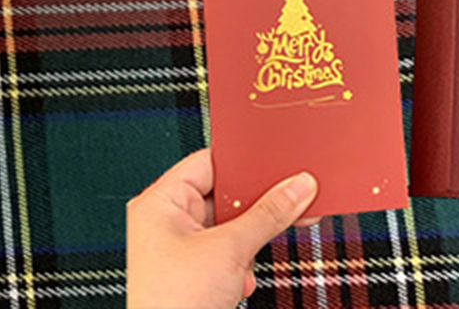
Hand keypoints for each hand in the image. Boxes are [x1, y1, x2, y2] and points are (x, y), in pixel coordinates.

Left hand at [126, 148, 317, 308]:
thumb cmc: (176, 300)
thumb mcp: (230, 250)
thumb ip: (267, 216)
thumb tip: (297, 187)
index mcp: (161, 200)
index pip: (207, 163)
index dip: (243, 162)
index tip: (279, 164)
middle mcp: (166, 219)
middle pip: (221, 196)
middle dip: (250, 213)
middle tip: (290, 205)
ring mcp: (178, 248)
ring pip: (227, 229)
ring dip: (244, 248)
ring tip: (240, 268)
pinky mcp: (192, 274)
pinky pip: (224, 255)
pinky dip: (237, 268)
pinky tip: (236, 285)